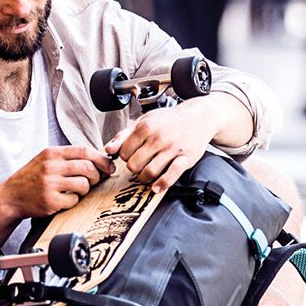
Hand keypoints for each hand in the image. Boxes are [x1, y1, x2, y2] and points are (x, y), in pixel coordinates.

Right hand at [2, 146, 114, 218]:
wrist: (10, 197)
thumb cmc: (31, 179)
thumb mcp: (46, 160)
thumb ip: (68, 158)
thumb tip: (98, 160)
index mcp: (52, 153)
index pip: (84, 151)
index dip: (101, 159)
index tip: (109, 167)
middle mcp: (50, 166)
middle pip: (88, 167)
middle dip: (96, 176)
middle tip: (94, 181)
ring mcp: (50, 183)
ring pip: (84, 184)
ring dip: (85, 190)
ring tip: (75, 191)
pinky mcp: (50, 200)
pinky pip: (74, 200)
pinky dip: (73, 201)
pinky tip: (64, 199)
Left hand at [103, 99, 217, 193]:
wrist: (197, 117)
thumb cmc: (168, 120)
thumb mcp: (144, 121)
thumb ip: (124, 135)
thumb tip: (108, 149)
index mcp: (145, 128)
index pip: (123, 153)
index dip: (125, 157)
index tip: (131, 156)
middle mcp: (157, 138)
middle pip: (133, 165)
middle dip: (134, 168)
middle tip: (139, 166)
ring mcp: (172, 149)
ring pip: (149, 172)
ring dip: (144, 178)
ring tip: (146, 175)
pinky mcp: (185, 158)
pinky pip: (170, 176)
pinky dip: (161, 185)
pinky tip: (156, 188)